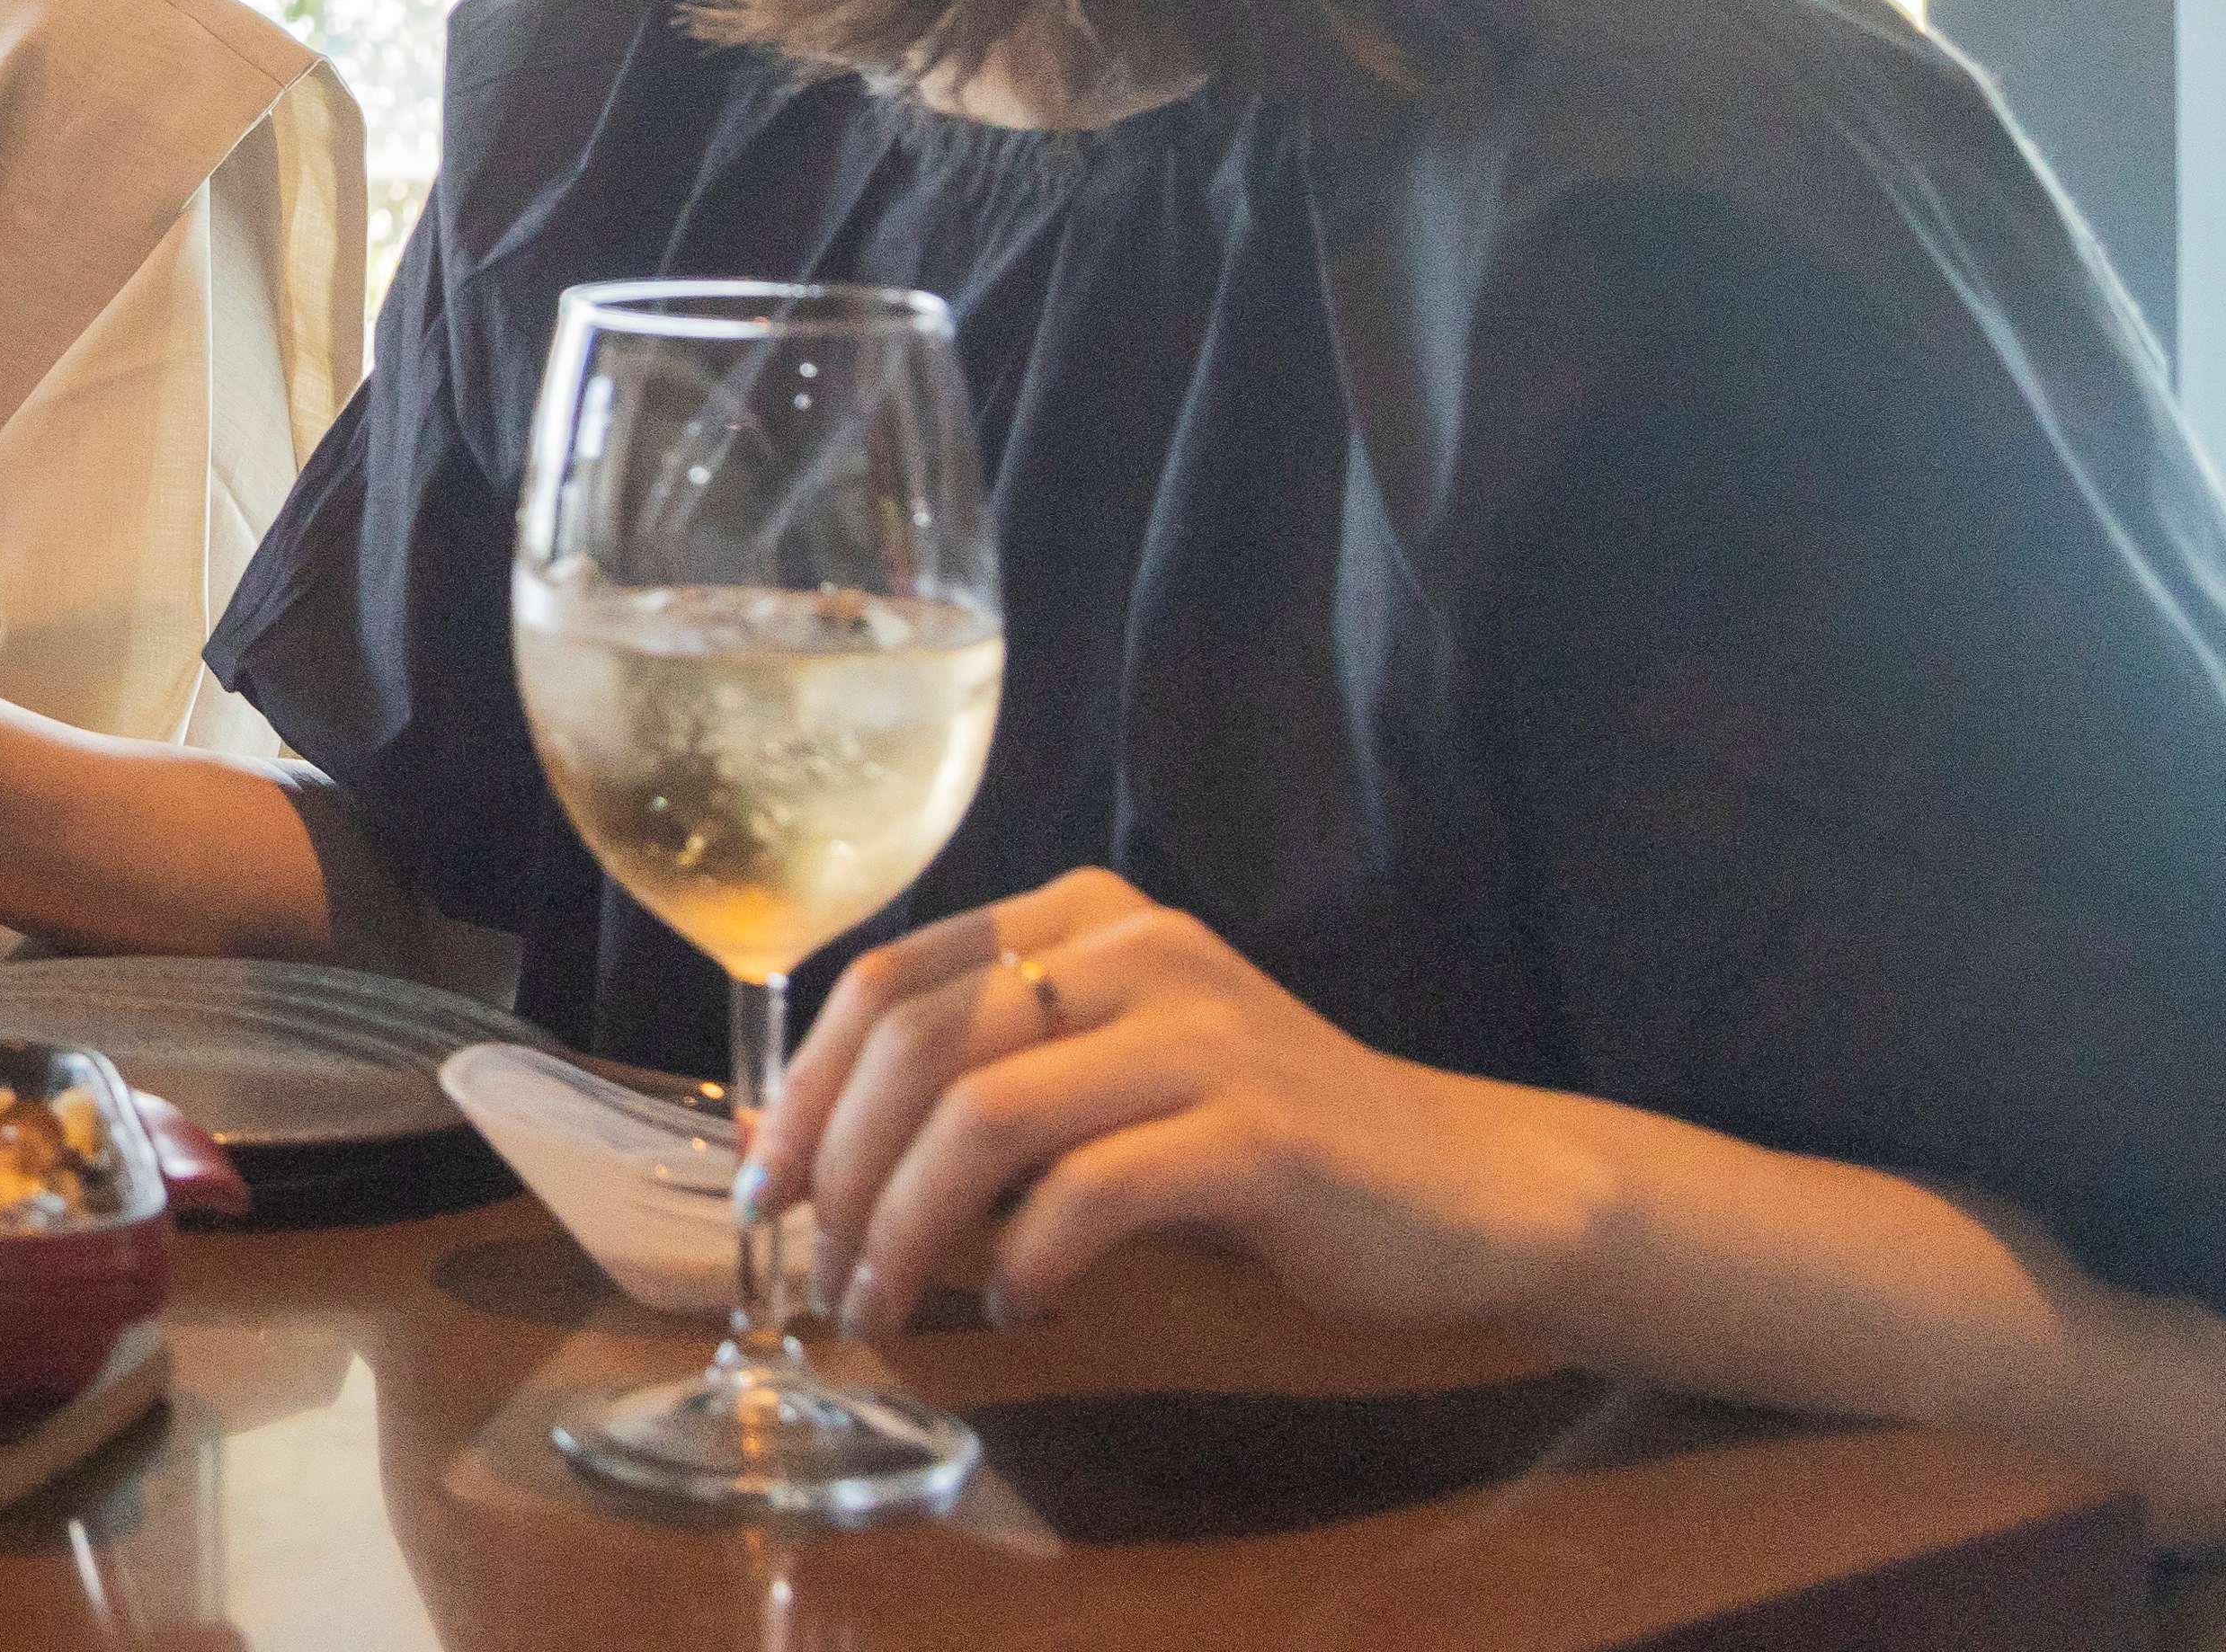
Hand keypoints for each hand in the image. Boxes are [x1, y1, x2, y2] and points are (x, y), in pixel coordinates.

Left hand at [766, 868, 1612, 1342]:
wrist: (1461, 1188)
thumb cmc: (1252, 1150)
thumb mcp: (1092, 1101)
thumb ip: (959, 1102)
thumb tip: (780, 1143)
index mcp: (1078, 917)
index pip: (885, 980)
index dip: (805, 1089)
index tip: (764, 1188)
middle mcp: (1133, 947)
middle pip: (917, 1043)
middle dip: (842, 1168)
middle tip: (817, 1269)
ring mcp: (1201, 1030)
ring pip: (985, 1115)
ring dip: (909, 1228)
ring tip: (888, 1305)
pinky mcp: (1257, 1130)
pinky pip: (1090, 1193)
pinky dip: (1025, 1263)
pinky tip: (1018, 1309)